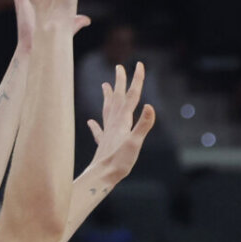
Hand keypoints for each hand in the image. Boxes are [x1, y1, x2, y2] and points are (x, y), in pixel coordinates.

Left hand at [88, 62, 156, 183]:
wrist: (101, 177)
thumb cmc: (119, 162)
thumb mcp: (135, 143)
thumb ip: (143, 125)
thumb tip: (150, 105)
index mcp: (123, 121)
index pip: (132, 96)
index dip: (137, 80)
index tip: (139, 64)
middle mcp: (113, 123)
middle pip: (117, 98)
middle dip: (120, 82)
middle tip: (119, 67)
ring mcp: (107, 133)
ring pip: (107, 109)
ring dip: (107, 96)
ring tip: (104, 85)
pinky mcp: (103, 144)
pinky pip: (98, 130)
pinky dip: (95, 125)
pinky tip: (90, 122)